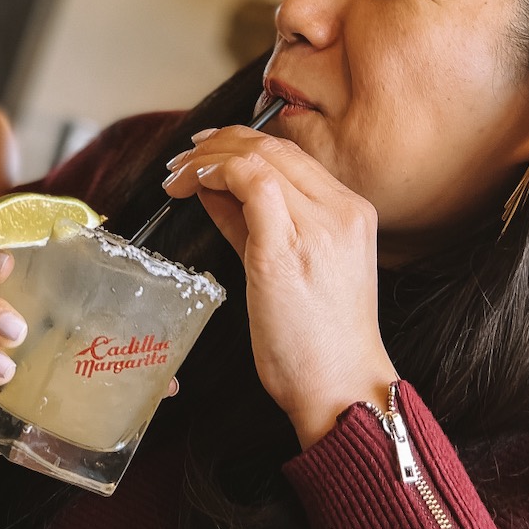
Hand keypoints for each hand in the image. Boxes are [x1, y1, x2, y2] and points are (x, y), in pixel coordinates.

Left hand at [162, 126, 396, 446]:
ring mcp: (317, 228)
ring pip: (258, 157)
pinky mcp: (285, 251)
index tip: (207, 152)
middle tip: (183, 159)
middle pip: (273, 147)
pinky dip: (215, 174)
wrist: (342, 386)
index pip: (290, 154)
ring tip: (177, 175)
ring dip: (208, 158)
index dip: (241, 142)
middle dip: (218, 144)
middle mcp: (340, 212)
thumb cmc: (319, 340)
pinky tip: (193, 185)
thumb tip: (215, 190)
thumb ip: (253, 222)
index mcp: (351, 213)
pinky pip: (250, 184)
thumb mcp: (291, 265)